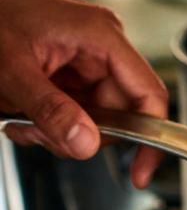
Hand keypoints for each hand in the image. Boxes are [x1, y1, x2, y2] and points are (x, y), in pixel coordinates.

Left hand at [0, 0, 168, 187]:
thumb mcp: (13, 69)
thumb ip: (51, 110)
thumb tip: (87, 144)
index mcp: (102, 37)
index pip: (150, 95)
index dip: (150, 139)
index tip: (140, 172)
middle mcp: (102, 49)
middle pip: (119, 115)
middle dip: (81, 135)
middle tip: (42, 134)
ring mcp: (88, 62)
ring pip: (95, 120)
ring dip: (60, 131)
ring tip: (24, 121)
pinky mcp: (72, 74)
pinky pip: (77, 112)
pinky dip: (51, 123)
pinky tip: (25, 114)